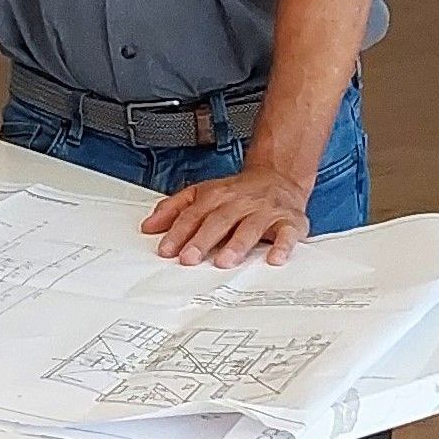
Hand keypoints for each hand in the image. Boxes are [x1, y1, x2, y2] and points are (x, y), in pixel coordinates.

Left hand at [140, 166, 309, 267]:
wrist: (279, 176)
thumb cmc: (238, 192)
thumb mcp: (204, 193)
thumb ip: (175, 208)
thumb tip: (149, 226)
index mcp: (218, 195)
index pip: (194, 213)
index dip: (179, 232)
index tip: (166, 250)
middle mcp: (240, 202)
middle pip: (219, 220)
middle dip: (203, 240)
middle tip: (188, 259)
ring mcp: (265, 211)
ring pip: (250, 227)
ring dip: (237, 244)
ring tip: (224, 262)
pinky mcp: (289, 221)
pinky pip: (287, 234)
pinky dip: (282, 246)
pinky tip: (275, 259)